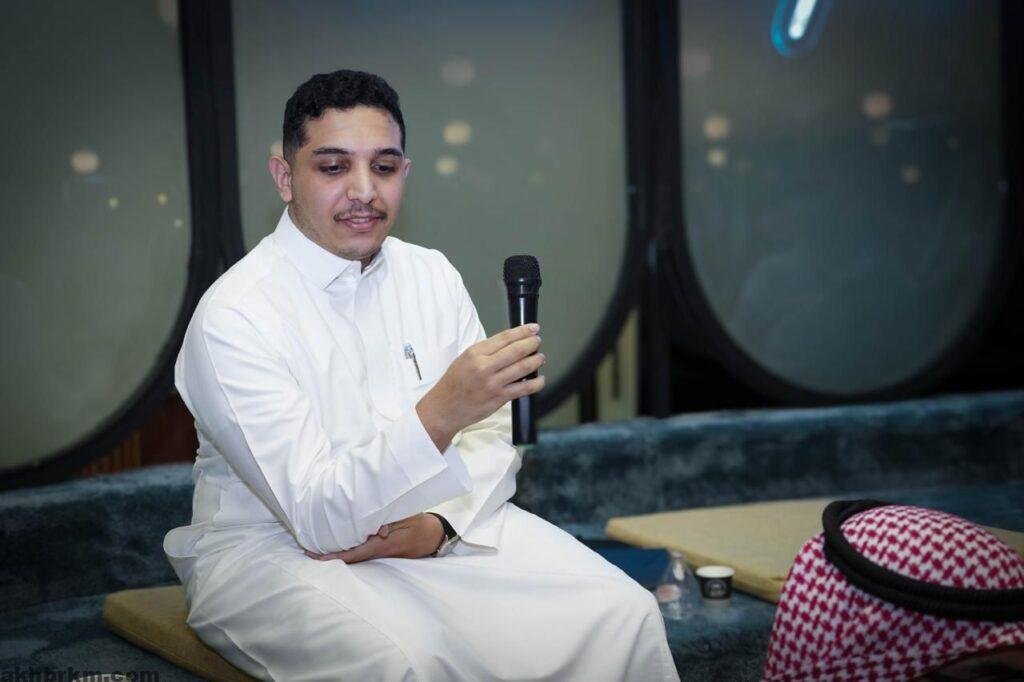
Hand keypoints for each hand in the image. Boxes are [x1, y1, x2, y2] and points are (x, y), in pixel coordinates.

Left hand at [303, 513, 444, 563]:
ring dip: (336, 553)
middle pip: (349, 557)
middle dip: (329, 556)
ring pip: (353, 555)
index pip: (354, 553)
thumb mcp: (408, 519)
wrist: (433, 537)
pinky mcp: (380, 550)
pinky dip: (346, 549)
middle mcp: (378, 552)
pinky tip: (336, 545)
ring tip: (315, 549)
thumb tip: (379, 531)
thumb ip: (393, 521)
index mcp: (383, 546)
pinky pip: (360, 551)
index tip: (316, 557)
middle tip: (307, 552)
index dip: (334, 556)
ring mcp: (379, 553)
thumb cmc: (419, 525)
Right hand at [416, 323, 545, 450]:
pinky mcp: (499, 398)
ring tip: (540, 358)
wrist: (445, 408)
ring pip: (522, 368)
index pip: (504, 337)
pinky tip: (539, 379)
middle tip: (537, 341)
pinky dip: (536, 383)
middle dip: (532, 343)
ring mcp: (493, 383)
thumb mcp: (464, 359)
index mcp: (475, 354)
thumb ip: (486, 351)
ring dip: (536, 361)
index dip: (522, 331)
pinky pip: (523, 388)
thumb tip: (509, 343)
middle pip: (516, 350)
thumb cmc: (454, 384)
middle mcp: (484, 367)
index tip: (533, 328)